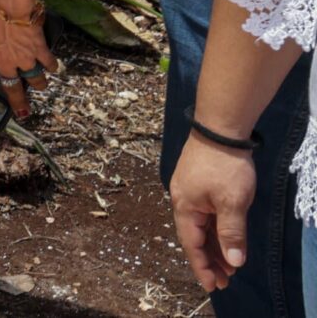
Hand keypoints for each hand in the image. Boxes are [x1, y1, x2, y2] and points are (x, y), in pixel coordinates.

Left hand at [0, 0, 54, 121]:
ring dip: (38, 84)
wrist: (6, 1)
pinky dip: (51, 65)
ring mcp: (24, 57)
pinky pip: (48, 62)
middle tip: (23, 113)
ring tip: (40, 87)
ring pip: (34, 79)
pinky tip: (53, 67)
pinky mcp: (39, 49)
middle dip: (18, 102)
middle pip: (12, 87)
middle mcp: (5, 61)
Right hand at [170, 134, 257, 291]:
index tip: (214, 286)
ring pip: (201, 226)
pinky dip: (215, 229)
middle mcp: (182, 201)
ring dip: (214, 245)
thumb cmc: (225, 167)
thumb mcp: (233, 202)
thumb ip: (231, 233)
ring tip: (229, 264)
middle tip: (226, 281)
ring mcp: (190, 190)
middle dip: (210, 260)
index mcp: (185, 207)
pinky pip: (205, 214)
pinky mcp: (198, 182)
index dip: (202, 266)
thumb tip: (233, 262)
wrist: (220, 128)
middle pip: (194, 237)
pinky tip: (225, 235)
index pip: (191, 244)